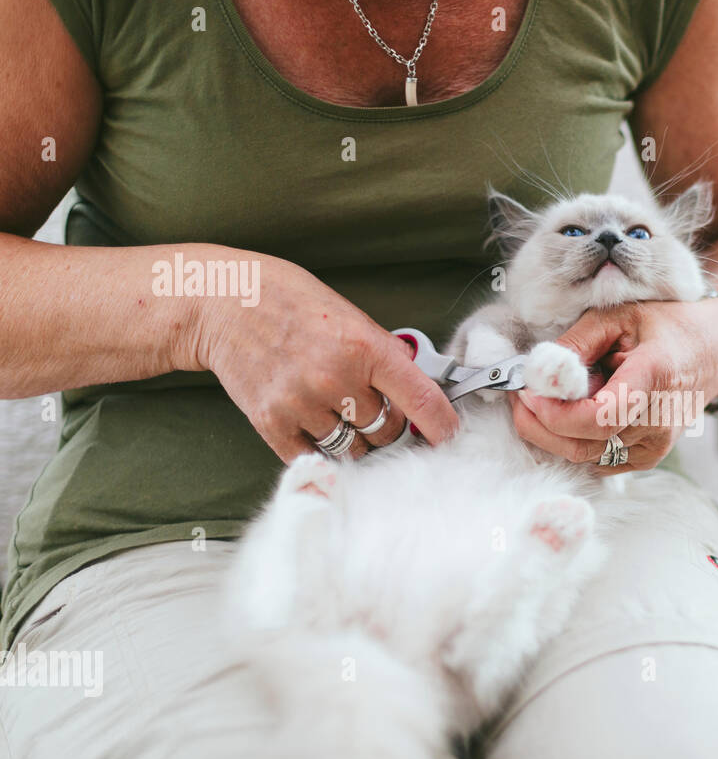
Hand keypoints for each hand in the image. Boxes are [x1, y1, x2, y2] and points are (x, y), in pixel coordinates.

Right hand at [185, 253, 458, 461]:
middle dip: (387, 426)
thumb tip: (421, 396)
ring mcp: (302, 403)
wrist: (226, 301)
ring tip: (336, 411)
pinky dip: (319, 448)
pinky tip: (313, 423)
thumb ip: (385, 358)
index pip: (421, 400)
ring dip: (353, 440)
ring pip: (352, 450)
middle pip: (386, 432)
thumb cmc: (294, 304)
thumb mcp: (352, 318)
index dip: (441, 425)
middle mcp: (336, 378)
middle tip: (371, 408)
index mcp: (365, 347)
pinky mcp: (271, 422)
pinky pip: (313, 456)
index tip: (449, 437)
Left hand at [510, 297, 717, 473]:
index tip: (528, 391)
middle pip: (582, 445)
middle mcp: (658, 421)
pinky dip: (574, 442)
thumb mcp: (619, 315)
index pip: (597, 418)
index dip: (554, 413)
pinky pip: (597, 461)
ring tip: (542, 402)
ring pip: (585, 457)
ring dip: (552, 434)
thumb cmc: (666, 327)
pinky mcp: (648, 458)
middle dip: (539, 426)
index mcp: (654, 377)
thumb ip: (576, 342)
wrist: (714, 352)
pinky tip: (571, 415)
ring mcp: (655, 446)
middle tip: (520, 397)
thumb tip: (537, 371)